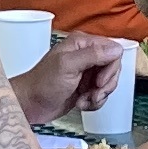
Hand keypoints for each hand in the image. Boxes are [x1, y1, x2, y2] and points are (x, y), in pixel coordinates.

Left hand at [11, 34, 125, 124]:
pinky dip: (94, 102)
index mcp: (81, 43)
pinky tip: (81, 103)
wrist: (30, 104)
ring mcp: (86, 72)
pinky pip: (101, 94)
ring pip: (108, 83)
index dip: (110, 68)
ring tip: (84, 100)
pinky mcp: (85, 87)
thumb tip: (116, 49)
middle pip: (113, 68)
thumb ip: (93, 55)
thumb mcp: (68, 66)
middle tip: (93, 93)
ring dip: (99, 96)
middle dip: (105, 85)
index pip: (113, 50)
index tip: (99, 81)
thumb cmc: (43, 83)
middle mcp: (85, 55)